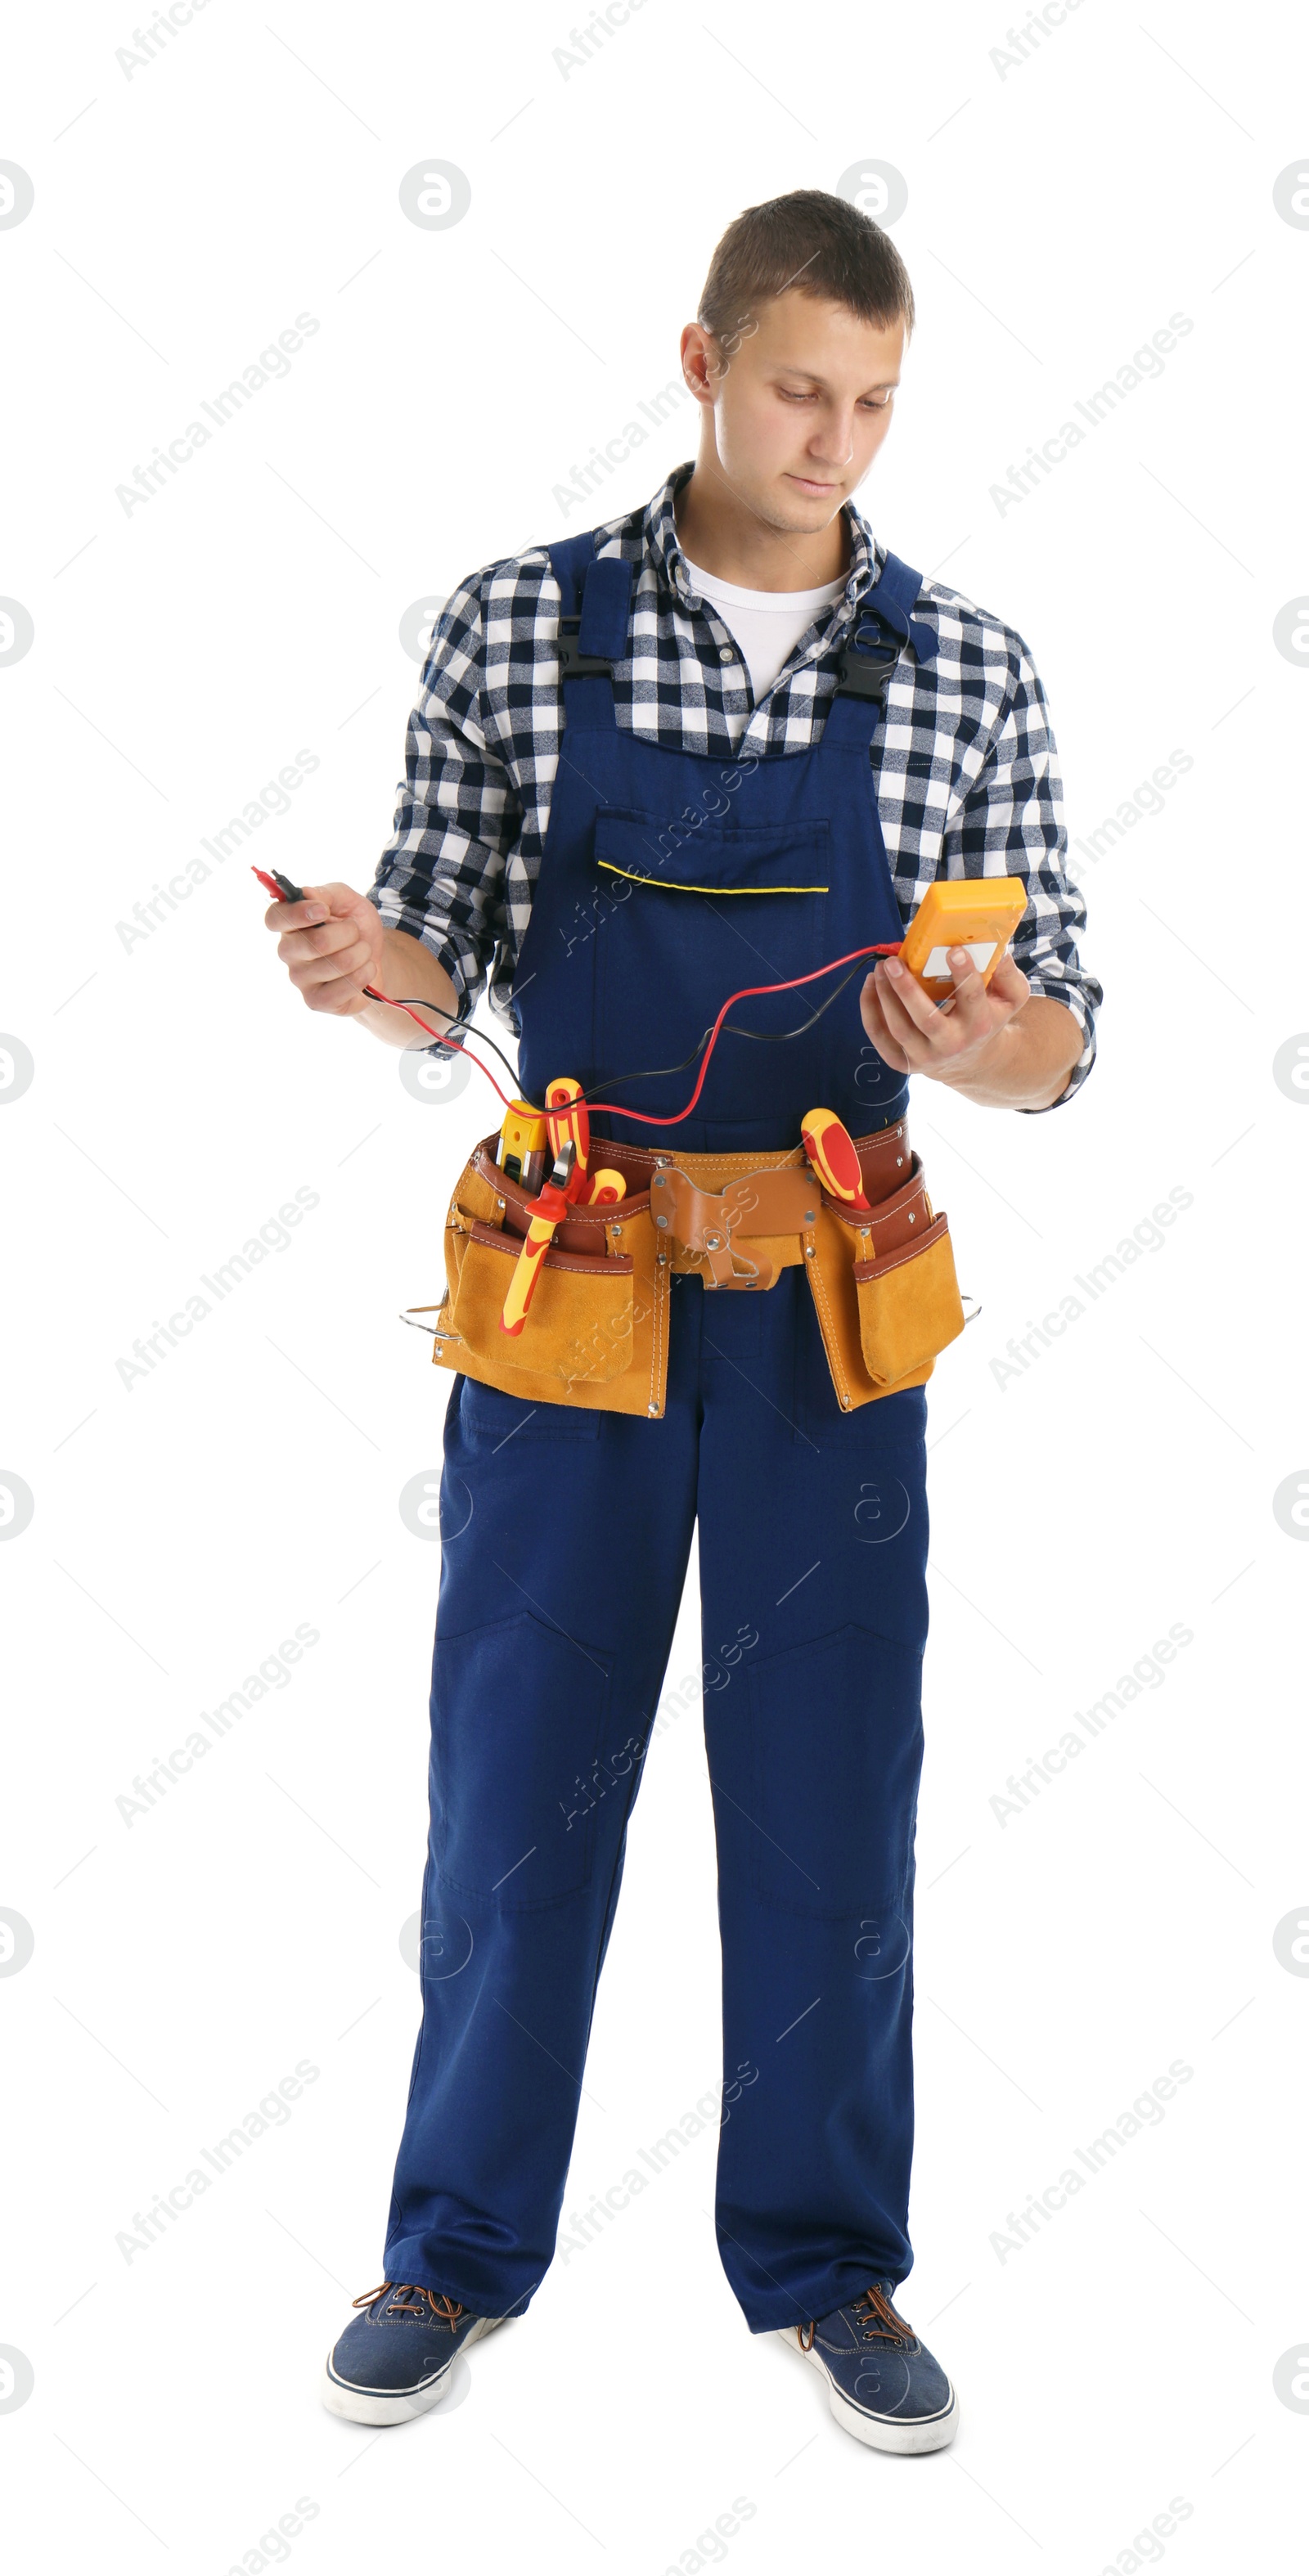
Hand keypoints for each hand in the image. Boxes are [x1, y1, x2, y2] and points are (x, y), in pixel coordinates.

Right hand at [263, 880, 385, 1016]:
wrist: (376, 958)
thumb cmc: (355, 927)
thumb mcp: (348, 902)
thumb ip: (329, 894)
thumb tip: (308, 893)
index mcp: (290, 925)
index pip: (275, 918)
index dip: (297, 914)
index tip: (323, 910)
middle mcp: (289, 952)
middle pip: (316, 943)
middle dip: (349, 933)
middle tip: (355, 932)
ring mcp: (300, 979)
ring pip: (338, 964)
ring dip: (361, 953)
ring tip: (362, 951)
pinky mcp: (316, 1001)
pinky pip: (345, 987)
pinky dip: (364, 973)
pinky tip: (364, 970)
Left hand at [859, 944, 1030, 1086]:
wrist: (970, 1060)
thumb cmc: (986, 1018)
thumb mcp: (1009, 998)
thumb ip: (1007, 973)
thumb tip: (999, 949)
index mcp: (978, 1025)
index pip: (971, 998)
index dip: (963, 974)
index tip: (953, 950)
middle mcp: (951, 1045)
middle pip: (926, 1019)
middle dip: (907, 989)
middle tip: (894, 962)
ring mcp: (923, 1056)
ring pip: (898, 1028)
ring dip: (884, 995)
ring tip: (880, 968)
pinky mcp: (901, 1061)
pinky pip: (879, 1036)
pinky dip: (869, 1009)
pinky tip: (871, 984)